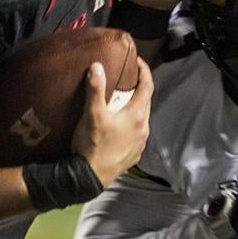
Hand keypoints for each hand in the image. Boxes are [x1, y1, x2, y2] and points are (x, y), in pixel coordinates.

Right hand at [71, 58, 152, 185]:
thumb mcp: (92, 114)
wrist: (90, 177)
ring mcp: (140, 144)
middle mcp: (143, 129)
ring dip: (134, 108)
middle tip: (127, 78)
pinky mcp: (133, 155)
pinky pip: (136, 134)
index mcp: (137, 116)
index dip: (144, 71)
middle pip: (146, 102)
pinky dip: (130, 124)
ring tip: (121, 101)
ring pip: (141, 119)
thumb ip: (95, 89)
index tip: (137, 61)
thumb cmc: (92, 144)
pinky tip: (119, 126)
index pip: (147, 87)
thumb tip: (97, 66)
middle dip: (139, 88)